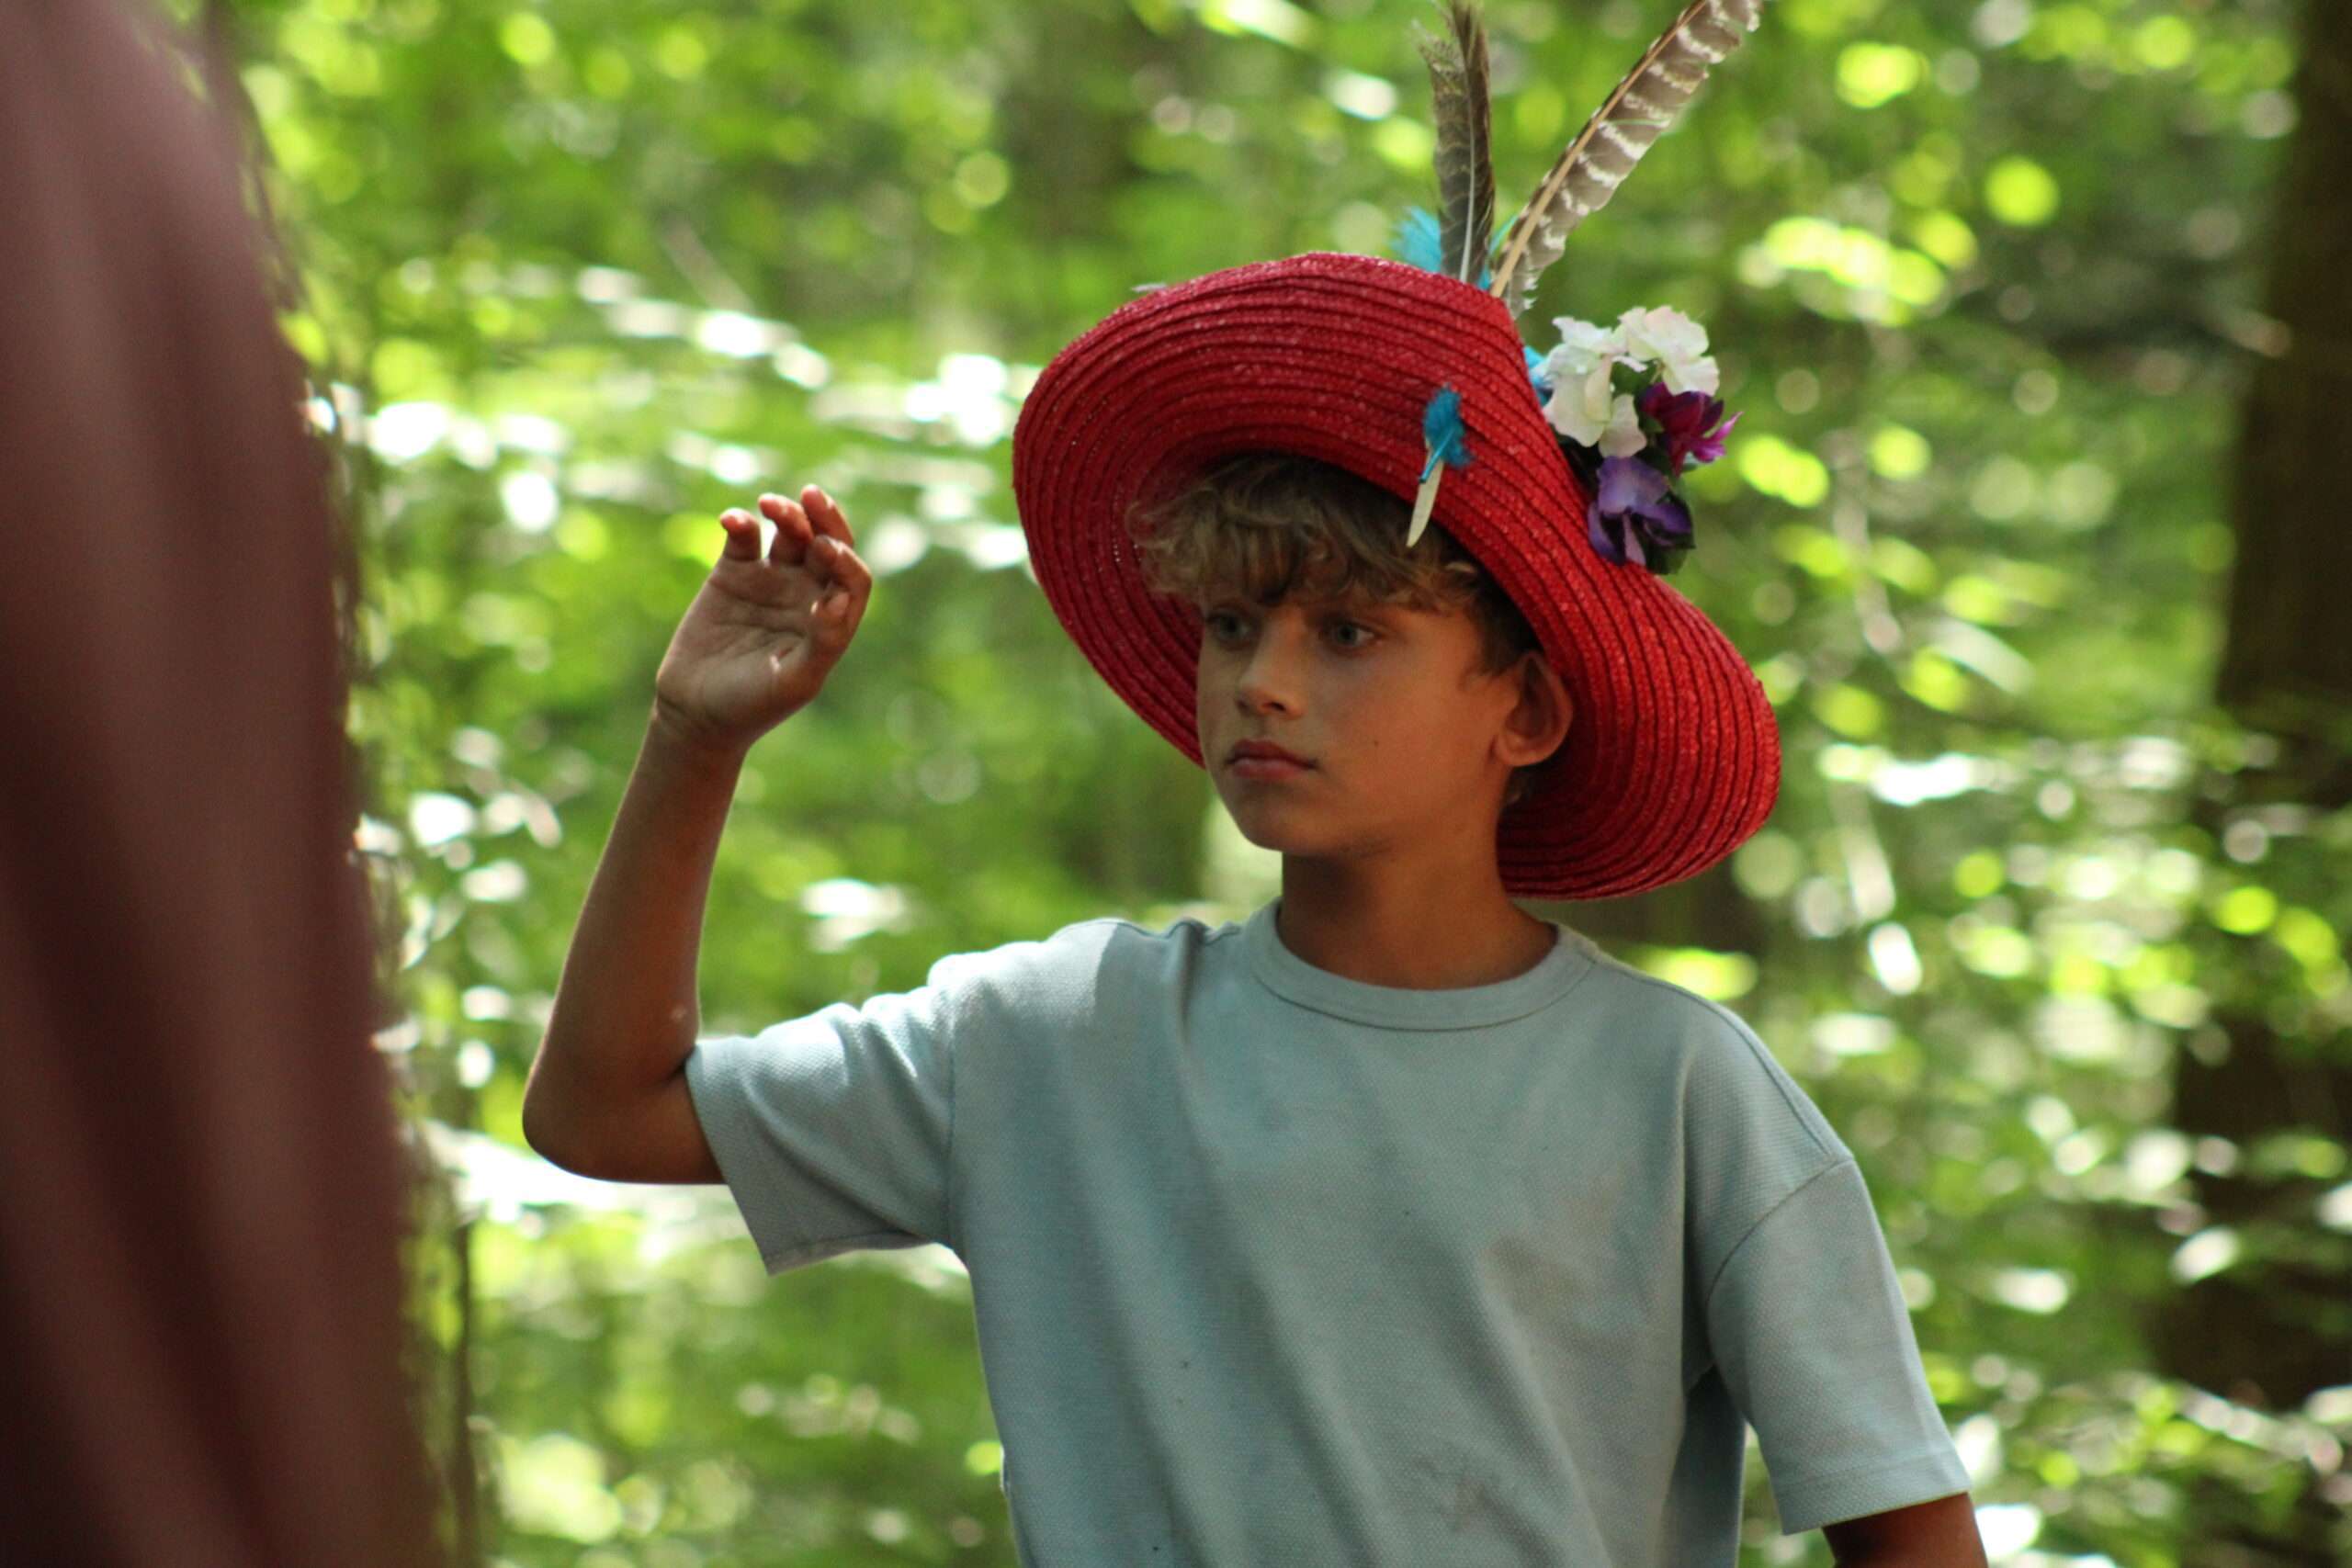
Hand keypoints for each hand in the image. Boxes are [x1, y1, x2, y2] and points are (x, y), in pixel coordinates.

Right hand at [652, 484, 871, 754]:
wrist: (696, 713)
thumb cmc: (752, 705)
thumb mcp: (794, 681)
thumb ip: (823, 642)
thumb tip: (839, 599)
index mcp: (831, 619)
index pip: (852, 577)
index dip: (845, 559)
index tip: (825, 550)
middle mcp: (807, 594)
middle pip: (827, 543)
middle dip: (825, 518)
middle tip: (812, 496)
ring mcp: (772, 580)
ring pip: (789, 533)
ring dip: (786, 514)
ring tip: (770, 504)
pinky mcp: (733, 572)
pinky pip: (744, 537)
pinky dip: (740, 523)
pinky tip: (732, 520)